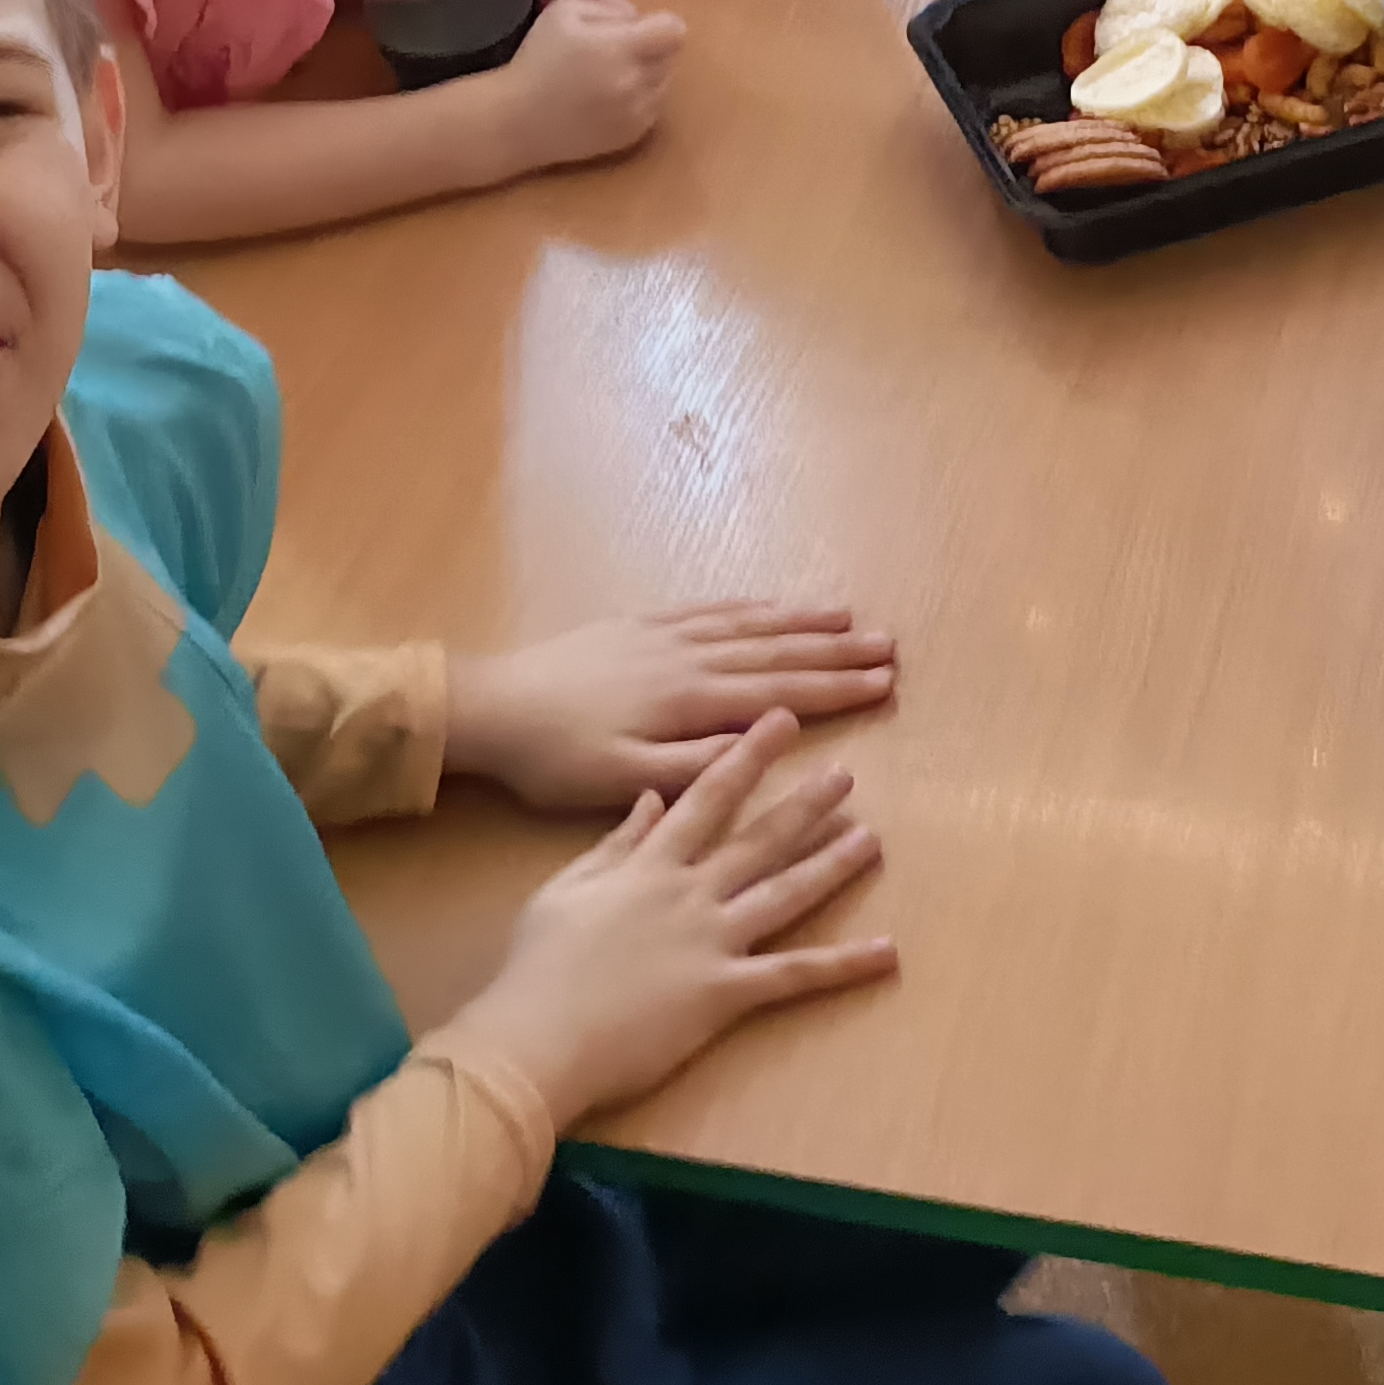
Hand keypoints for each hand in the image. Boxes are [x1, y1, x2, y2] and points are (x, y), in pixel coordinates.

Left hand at [444, 603, 899, 807]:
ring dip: (802, 622)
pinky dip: (751, 606)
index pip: (780, 693)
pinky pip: (710, 609)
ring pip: (749, 624)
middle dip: (836, 651)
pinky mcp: (641, 625)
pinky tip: (771, 605)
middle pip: (776, 651)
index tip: (884, 684)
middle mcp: (688, 658)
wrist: (494, 706)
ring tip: (849, 617)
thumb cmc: (556, 757)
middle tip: (890, 647)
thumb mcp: (621, 779)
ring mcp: (666, 635)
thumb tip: (763, 744)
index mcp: (690, 700)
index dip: (836, 689)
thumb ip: (694, 765)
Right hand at [448, 715, 894, 1128]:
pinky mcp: (724, 992)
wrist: (536, 1036)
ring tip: (872, 840)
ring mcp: (711, 941)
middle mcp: (689, 893)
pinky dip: (843, 965)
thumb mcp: (566, 888)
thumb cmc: (539, 964)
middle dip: (804, 803)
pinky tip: (886, 951)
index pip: (706, 797)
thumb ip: (616, 843)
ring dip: (831, 865)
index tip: (781, 721)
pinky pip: (793, 975)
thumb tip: (652, 799)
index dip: (746, 756)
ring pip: (785, 893)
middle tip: (846, 773)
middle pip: (758, 839)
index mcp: (649, 865)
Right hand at [480, 0, 683, 175]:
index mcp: (621, 48)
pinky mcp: (633, 136)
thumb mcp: (565, 11)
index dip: (660, 25)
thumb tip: (637, 20)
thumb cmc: (537, 59)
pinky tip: (606, 99)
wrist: (517, 121)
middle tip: (615, 52)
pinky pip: (653, 109)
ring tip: (608, 77)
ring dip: (646, 75)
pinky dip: (638, 101)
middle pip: (670, 56)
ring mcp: (638, 113)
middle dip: (650, 48)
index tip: (638, 28)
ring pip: (663, 83)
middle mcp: (636, 83)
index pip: (674, 31)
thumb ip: (608, 8)